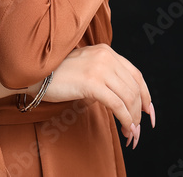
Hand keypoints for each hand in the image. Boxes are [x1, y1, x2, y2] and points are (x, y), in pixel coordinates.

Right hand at [40, 44, 154, 148]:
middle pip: (134, 87)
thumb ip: (105, 74)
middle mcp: (106, 56)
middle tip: (137, 129)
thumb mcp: (86, 66)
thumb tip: (124, 99)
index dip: (145, 95)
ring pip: (128, 97)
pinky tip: (125, 128)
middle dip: (139, 111)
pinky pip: (117, 105)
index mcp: (106, 51)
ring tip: (130, 132)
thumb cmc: (57, 74)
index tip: (148, 111)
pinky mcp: (92, 83)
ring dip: (133, 118)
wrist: (35, 74)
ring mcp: (99, 68)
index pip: (135, 74)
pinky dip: (125, 119)